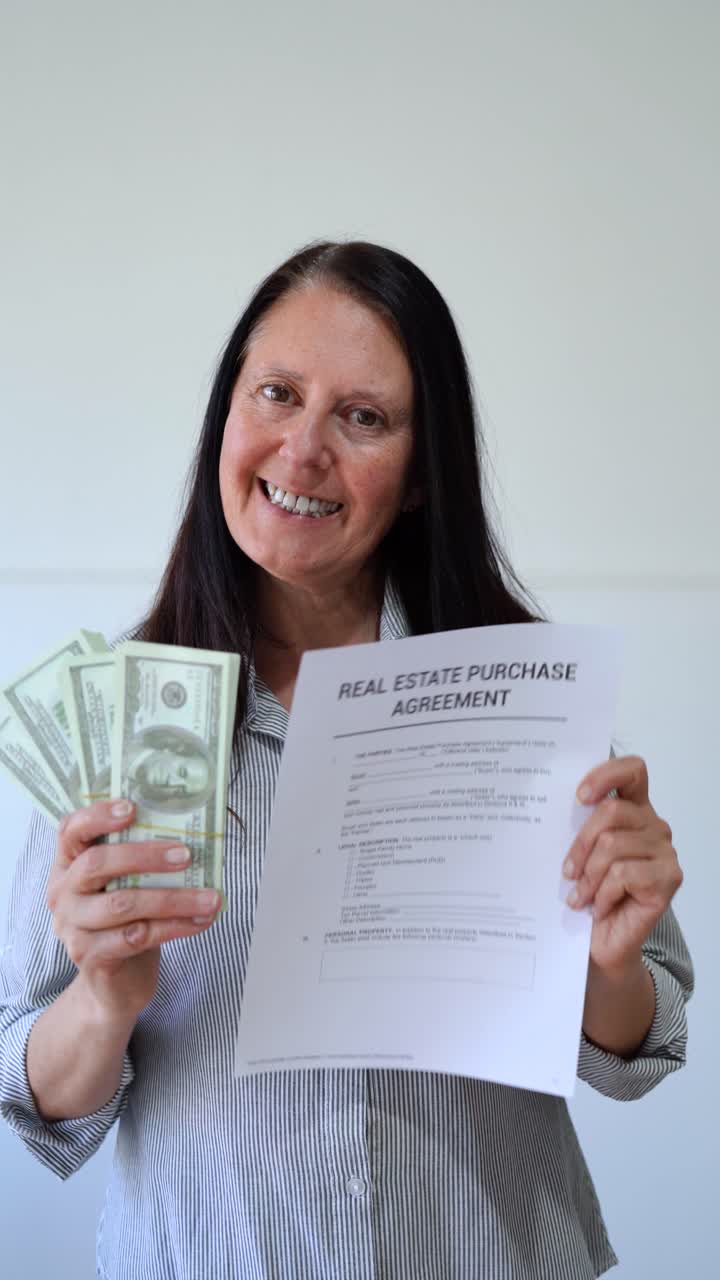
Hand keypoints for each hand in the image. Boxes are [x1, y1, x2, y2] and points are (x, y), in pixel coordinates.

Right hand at [48, 799, 220, 1021]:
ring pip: (123, 904)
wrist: (114, 984)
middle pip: (98, 864)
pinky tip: (200, 922)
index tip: (132, 807)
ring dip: (174, 898)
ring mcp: (73, 926)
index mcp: (68, 866)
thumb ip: (139, 861)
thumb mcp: (125, 886)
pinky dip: (174, 927)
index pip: (71, 830)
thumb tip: (191, 832)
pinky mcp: (90, 956)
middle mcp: (63, 893)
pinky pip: (136, 936)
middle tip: (187, 854)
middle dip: (146, 855)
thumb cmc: (125, 923)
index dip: (98, 815)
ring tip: (211, 898)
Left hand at [563, 755, 682, 975]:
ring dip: (588, 875)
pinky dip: (603, 893)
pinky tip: (598, 907)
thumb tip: (545, 801)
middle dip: (581, 843)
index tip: (579, 796)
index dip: (606, 774)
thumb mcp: (577, 853)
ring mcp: (665, 852)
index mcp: (633, 810)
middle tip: (566, 872)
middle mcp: (653, 826)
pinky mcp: (668, 879)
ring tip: (580, 896)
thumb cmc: (586, 895)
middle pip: (612, 811)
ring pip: (613, 845)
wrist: (599, 944)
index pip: (632, 771)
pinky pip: (623, 874)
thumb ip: (576, 825)